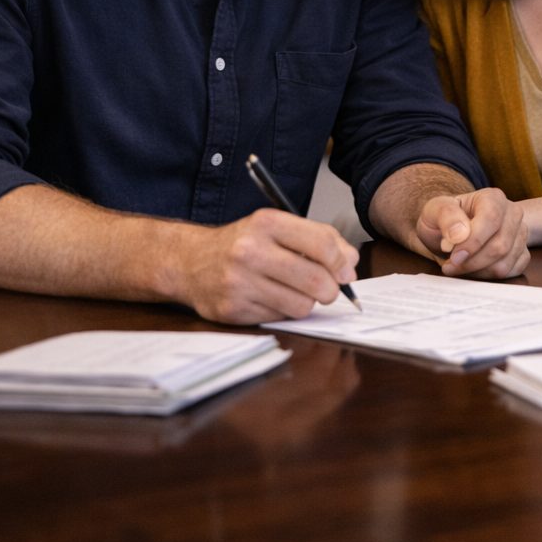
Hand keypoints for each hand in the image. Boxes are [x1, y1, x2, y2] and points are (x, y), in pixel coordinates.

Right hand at [175, 208, 358, 324]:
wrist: (190, 262)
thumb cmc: (242, 244)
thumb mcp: (277, 228)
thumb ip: (318, 239)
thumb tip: (350, 263)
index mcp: (266, 223)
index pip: (321, 244)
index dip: (342, 262)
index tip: (346, 271)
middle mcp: (250, 251)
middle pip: (315, 280)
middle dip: (331, 289)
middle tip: (328, 289)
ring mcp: (239, 282)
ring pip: (301, 305)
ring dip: (307, 302)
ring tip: (296, 292)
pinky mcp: (232, 309)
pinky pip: (279, 318)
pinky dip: (283, 311)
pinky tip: (272, 298)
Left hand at [416, 188, 529, 278]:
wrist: (454, 229)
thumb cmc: (445, 218)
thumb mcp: (435, 210)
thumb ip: (446, 216)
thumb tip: (459, 235)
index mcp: (493, 198)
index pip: (491, 219)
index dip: (473, 241)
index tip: (454, 256)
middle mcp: (512, 213)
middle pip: (500, 245)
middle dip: (472, 262)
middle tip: (450, 266)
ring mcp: (520, 234)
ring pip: (505, 263)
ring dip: (477, 271)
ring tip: (459, 267)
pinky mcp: (522, 253)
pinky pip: (510, 272)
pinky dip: (488, 276)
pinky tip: (473, 269)